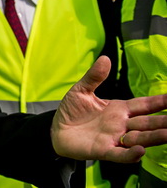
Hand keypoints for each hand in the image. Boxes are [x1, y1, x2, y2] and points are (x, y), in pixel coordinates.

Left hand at [51, 55, 166, 162]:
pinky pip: (119, 154)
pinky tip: (141, 151)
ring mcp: (114, 138)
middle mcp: (121, 124)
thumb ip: (94, 76)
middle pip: (147, 123)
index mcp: (119, 109)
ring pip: (139, 138)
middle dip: (163, 121)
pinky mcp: (103, 150)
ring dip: (154, 137)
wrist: (56, 130)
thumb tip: (105, 58)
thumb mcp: (81, 90)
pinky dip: (130, 154)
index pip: (144, 105)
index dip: (160, 102)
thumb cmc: (72, 110)